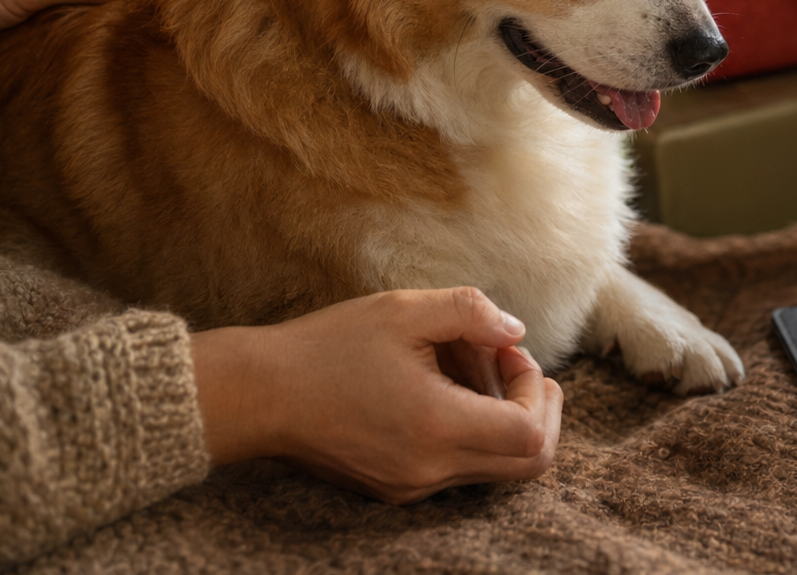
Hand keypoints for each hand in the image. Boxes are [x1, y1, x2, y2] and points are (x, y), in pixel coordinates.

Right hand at [190, 288, 563, 503]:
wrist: (259, 395)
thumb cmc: (328, 347)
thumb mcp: (403, 310)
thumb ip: (470, 312)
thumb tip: (516, 331)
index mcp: (437, 428)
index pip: (530, 435)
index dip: (537, 391)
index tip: (509, 350)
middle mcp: (430, 470)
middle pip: (526, 464)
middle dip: (534, 407)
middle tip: (511, 360)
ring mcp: (413, 486)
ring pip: (493, 464)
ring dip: (498, 413)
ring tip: (460, 359)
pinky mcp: (396, 487)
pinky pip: (458, 466)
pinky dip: (468, 427)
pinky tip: (437, 383)